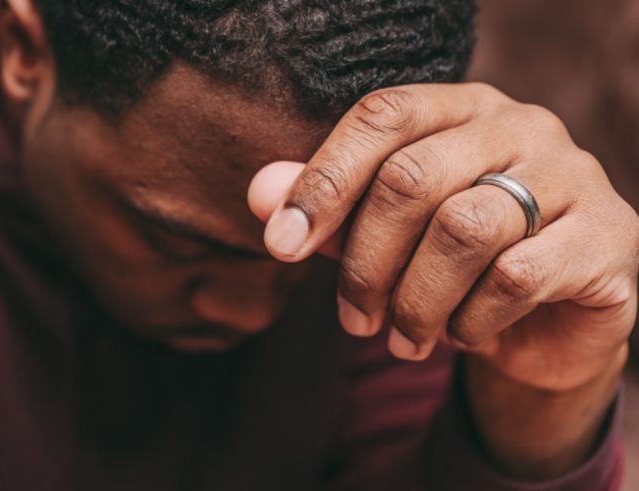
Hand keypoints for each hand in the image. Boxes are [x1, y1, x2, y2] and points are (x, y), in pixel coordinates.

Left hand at [247, 83, 638, 393]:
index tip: (280, 246)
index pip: (382, 116)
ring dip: (416, 300)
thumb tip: (259, 196)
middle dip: (364, 262)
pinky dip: (472, 319)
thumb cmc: (451, 265)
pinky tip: (462, 335)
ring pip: (464, 228)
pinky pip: (518, 276)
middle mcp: (520, 125)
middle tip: (352, 320)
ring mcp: (573, 175)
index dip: (323, 181)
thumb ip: (326, 209)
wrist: (544, 322)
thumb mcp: (380, 234)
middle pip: (412, 177)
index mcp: (459, 108)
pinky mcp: (607, 237)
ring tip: (402, 339)